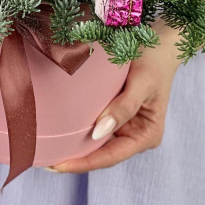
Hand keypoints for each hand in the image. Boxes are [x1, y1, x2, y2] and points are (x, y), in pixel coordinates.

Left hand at [49, 20, 181, 172]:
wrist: (160, 39)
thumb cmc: (154, 59)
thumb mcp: (142, 82)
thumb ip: (123, 107)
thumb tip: (98, 132)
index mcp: (147, 135)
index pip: (111, 156)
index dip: (84, 162)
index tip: (58, 164)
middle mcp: (135, 134)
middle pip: (102, 153)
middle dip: (75, 159)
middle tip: (44, 161)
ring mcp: (125, 124)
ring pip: (97, 142)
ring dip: (75, 146)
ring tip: (47, 151)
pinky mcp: (115, 111)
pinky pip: (96, 125)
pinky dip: (80, 129)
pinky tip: (61, 130)